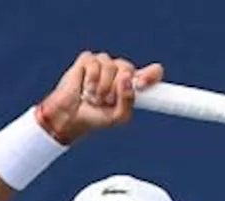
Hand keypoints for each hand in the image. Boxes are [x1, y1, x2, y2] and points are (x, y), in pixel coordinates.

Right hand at [37, 51, 163, 144]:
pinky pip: (95, 65)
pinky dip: (90, 81)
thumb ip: (128, 101)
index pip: (152, 72)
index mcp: (132, 83)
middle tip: (107, 101)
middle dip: (117, 88)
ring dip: (102, 87)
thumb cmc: (97, 117)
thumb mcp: (118, 116)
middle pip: (128, 68)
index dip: (151, 74)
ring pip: (111, 66)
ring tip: (95, 97)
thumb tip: (127, 79)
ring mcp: (103, 63)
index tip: (142, 85)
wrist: (72, 117)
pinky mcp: (87, 60)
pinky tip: (85, 88)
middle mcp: (120, 70)